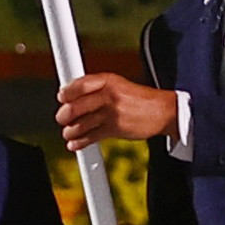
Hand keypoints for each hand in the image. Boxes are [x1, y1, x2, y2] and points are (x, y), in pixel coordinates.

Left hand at [54, 71, 178, 149]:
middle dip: (64, 114)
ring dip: (70, 131)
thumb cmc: (138, 99)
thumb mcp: (118, 85)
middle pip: (75, 105)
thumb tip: (72, 96)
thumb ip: (97, 89)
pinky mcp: (115, 128)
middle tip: (62, 118)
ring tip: (68, 133)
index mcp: (108, 80)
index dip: (67, 92)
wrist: (162, 111)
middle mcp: (108, 94)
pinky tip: (75, 144)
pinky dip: (80, 142)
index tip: (61, 98)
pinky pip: (91, 137)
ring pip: (81, 123)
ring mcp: (111, 112)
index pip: (79, 84)